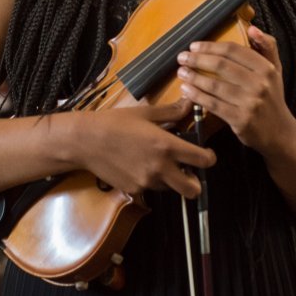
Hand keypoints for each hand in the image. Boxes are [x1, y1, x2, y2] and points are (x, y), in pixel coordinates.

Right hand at [72, 100, 214, 198]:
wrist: (85, 141)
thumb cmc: (114, 122)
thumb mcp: (144, 113)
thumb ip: (171, 112)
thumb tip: (189, 104)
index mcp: (166, 146)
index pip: (203, 160)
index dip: (209, 158)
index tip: (206, 154)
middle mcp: (160, 168)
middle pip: (193, 189)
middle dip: (195, 182)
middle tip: (188, 170)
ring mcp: (147, 182)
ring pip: (171, 189)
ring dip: (170, 180)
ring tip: (156, 162)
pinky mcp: (134, 190)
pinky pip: (150, 189)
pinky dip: (149, 180)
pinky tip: (137, 165)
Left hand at [176, 24, 295, 155]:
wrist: (280, 133)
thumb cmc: (273, 98)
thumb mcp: (276, 70)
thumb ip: (267, 47)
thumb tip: (252, 28)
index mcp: (266, 68)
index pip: (234, 51)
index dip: (211, 46)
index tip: (194, 46)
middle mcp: (260, 84)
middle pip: (222, 66)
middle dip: (198, 59)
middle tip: (182, 57)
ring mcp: (250, 103)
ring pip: (215, 85)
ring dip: (194, 77)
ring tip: (181, 72)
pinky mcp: (241, 120)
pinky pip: (213, 104)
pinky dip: (197, 96)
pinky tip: (186, 90)